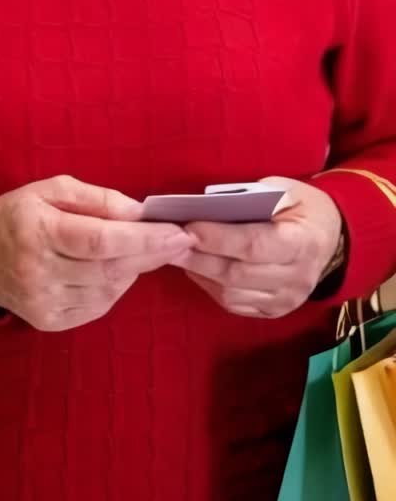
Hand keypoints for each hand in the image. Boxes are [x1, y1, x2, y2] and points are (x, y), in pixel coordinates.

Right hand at [0, 174, 193, 331]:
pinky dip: (115, 287)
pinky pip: (97, 306)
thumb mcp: (51, 189)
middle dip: (151, 254)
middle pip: (109, 267)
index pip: (100, 240)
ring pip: (108, 290)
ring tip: (144, 251)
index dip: (143, 239)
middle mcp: (39, 271)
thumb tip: (138, 212)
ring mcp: (43, 302)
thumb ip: (96, 198)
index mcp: (38, 231)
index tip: (177, 232)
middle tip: (179, 241)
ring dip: (134, 270)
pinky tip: (117, 270)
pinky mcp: (49, 321)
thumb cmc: (18, 214)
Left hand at [181, 176, 342, 318]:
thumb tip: (211, 205)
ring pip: (232, 294)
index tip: (189, 226)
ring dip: (199, 274)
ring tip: (176, 253)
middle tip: (170, 241)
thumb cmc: (301, 207)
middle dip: (199, 257)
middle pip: (237, 274)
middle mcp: (298, 277)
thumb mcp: (286, 189)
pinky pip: (235, 305)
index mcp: (304, 242)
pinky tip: (196, 270)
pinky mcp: (275, 311)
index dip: (219, 238)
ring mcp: (287, 299)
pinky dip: (210, 288)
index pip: (254, 245)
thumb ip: (254, 197)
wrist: (330, 238)